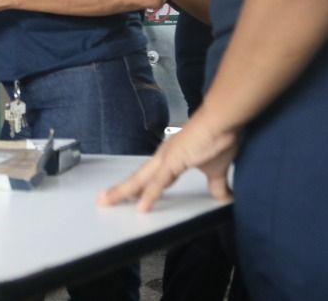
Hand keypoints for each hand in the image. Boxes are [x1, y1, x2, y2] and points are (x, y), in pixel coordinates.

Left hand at [97, 114, 238, 211]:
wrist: (222, 120)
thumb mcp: (216, 170)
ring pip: (139, 180)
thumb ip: (217, 185)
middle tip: (103, 201)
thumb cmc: (218, 138)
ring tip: (107, 202)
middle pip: (137, 178)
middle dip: (120, 191)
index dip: (138, 188)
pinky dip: (149, 195)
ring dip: (123, 192)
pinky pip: (158, 182)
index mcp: (171, 158)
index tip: (127, 197)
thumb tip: (224, 198)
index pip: (150, 178)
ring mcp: (165, 158)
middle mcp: (163, 157)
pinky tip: (141, 207)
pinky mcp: (173, 160)